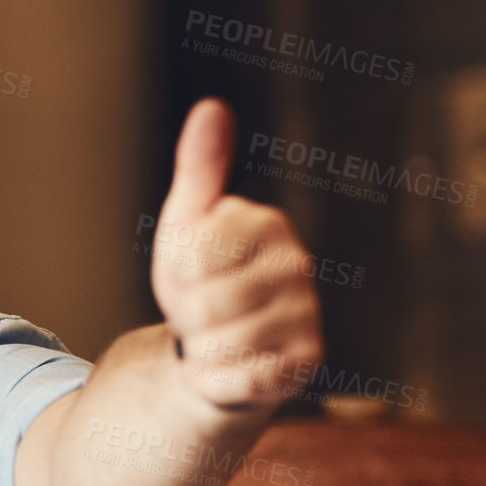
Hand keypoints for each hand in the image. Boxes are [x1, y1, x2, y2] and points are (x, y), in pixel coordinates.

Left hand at [150, 98, 323, 411]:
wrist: (210, 345)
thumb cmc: (197, 280)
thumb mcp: (187, 224)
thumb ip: (199, 168)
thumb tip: (211, 107)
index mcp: (265, 224)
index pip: (196, 251)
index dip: (178, 270)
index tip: (190, 270)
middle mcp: (296, 265)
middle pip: (206, 303)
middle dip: (187, 316)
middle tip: (199, 312)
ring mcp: (307, 314)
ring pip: (222, 344)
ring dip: (201, 349)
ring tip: (213, 337)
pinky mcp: (306, 362)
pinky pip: (241, 378)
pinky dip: (218, 378)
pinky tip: (228, 367)